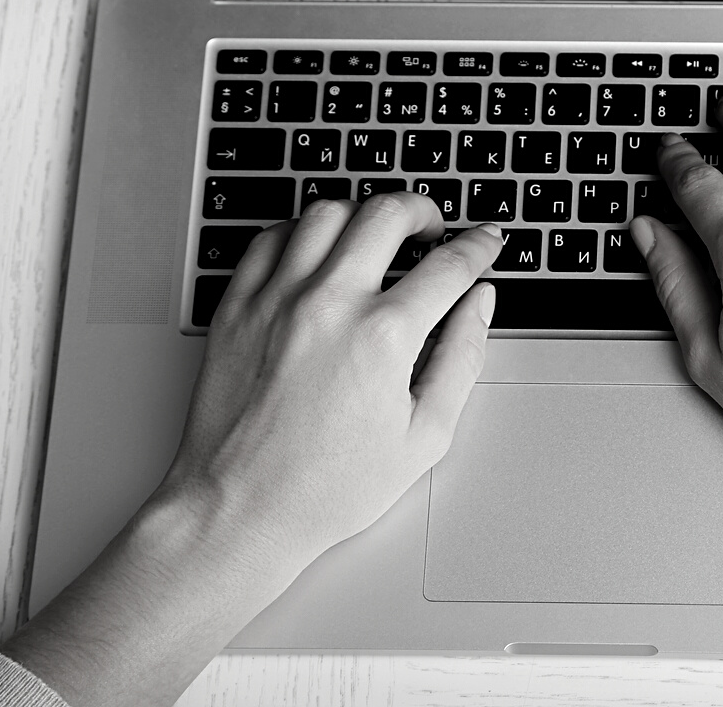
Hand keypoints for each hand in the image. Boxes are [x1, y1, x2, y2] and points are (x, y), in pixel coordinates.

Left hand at [157, 195, 503, 564]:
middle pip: (388, 213)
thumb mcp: (425, 436)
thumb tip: (479, 304)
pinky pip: (271, 238)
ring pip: (327, 212)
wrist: (240, 510)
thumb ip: (463, 358)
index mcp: (384, 337)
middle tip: (432, 228)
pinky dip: (301, 231)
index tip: (486, 241)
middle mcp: (329, 305)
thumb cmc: (327, 488)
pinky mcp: (236, 307)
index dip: (479, 246)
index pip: (449, 264)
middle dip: (424, 210)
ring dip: (362, 215)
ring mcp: (277, 300)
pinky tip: (317, 251)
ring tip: (375, 236)